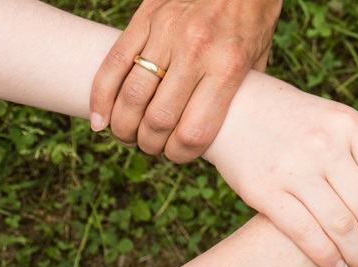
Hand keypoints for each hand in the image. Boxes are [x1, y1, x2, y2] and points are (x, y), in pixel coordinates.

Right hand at [90, 0, 280, 162]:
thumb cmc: (253, 19)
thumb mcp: (258, 60)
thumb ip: (238, 94)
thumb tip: (219, 130)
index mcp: (228, 68)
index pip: (194, 131)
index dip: (181, 155)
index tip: (178, 156)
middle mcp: (195, 52)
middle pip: (159, 119)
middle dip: (151, 144)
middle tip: (152, 147)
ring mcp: (166, 34)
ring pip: (131, 96)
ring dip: (124, 126)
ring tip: (128, 135)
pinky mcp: (145, 19)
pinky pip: (113, 63)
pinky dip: (100, 96)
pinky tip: (100, 119)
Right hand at [202, 73, 357, 266]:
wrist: (234, 108)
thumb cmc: (297, 119)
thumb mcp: (335, 120)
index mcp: (349, 125)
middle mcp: (324, 146)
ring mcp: (294, 169)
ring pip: (342, 227)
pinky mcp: (265, 192)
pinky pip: (306, 234)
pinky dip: (327, 257)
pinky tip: (338, 266)